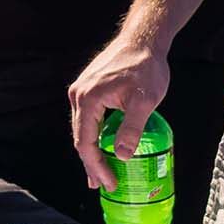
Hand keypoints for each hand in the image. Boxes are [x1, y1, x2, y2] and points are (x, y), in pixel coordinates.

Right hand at [66, 29, 169, 188]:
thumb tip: (121, 156)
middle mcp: (78, 95)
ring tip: (101, 172)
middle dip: (92, 164)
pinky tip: (102, 146)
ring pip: (83, 129)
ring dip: (92, 151)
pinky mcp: (89, 87)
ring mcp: (81, 90)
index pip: (86, 143)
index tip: (108, 183)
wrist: (143, 39)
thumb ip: (131, 128)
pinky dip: (94, 135)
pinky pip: (87, 118)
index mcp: (88, 99)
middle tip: (103, 185)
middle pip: (81, 138)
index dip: (96, 167)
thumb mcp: (144, 100)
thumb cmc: (145, 66)